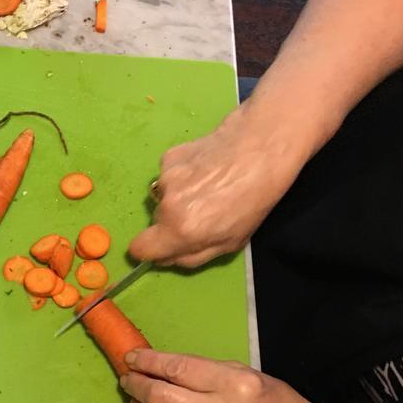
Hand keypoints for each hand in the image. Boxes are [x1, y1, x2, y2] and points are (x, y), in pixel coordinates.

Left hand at [118, 348, 332, 402]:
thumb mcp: (254, 379)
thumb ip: (213, 373)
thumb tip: (172, 368)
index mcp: (236, 384)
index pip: (178, 369)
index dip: (149, 361)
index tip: (132, 356)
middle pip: (161, 396)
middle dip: (136, 384)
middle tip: (127, 377)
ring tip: (134, 398)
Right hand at [129, 108, 304, 267]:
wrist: (263, 145)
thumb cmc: (254, 200)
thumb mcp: (231, 243)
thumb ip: (193, 256)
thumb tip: (168, 257)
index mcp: (180, 230)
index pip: (140, 248)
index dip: (152, 249)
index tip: (166, 243)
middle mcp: (166, 204)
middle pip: (155, 221)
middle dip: (171, 221)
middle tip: (203, 210)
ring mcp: (165, 177)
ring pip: (163, 196)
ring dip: (177, 196)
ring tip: (208, 185)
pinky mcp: (169, 156)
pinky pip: (168, 175)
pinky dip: (182, 175)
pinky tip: (206, 168)